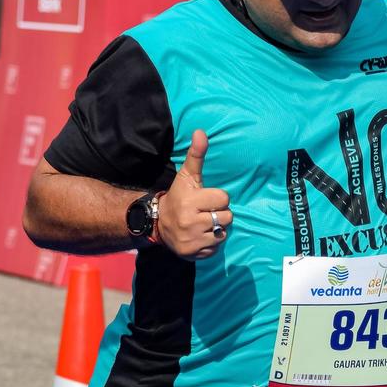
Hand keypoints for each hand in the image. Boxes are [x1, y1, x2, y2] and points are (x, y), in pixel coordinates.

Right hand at [156, 130, 232, 259]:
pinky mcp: (193, 253)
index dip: (218, 198)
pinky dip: (211, 243)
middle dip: (219, 214)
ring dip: (217, 229)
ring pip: (223, 233)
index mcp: (191, 202)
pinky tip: (200, 236)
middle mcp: (190, 222)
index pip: (224, 199)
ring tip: (203, 224)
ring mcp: (192, 240)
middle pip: (227, 217)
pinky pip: (216, 248)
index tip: (205, 199)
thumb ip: (196, 155)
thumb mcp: (187, 176)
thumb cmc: (179, 197)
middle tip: (204, 212)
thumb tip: (201, 132)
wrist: (159, 223)